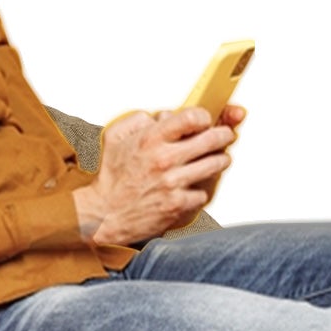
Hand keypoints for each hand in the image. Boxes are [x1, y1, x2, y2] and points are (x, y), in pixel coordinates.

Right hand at [73, 104, 243, 245]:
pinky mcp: (178, 205)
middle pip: (212, 139)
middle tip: (226, 135)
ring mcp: (172, 184)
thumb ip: (138, 120)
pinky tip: (194, 186)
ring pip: (215, 165)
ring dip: (220, 160)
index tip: (206, 119)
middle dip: (224, 135)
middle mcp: (164, 160)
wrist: (104, 214)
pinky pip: (203, 193)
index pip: (191, 118)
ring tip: (219, 159)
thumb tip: (162, 116)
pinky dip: (201, 190)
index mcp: (150, 140)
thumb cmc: (111, 178)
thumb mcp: (115, 137)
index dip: (204, 116)